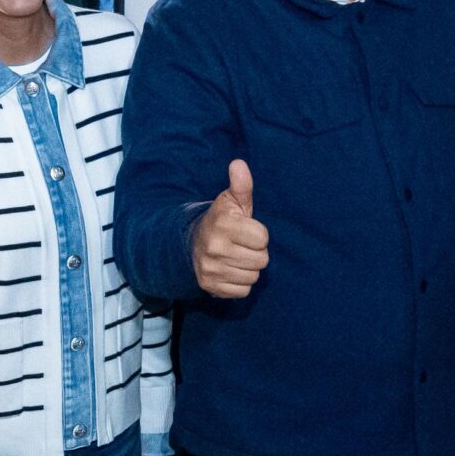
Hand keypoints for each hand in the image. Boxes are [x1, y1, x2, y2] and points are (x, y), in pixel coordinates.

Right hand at [191, 158, 270, 298]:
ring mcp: (211, 269)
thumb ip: (241, 185)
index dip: (258, 234)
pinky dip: (240, 283)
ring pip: (253, 276)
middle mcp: (215, 247)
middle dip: (256, 253)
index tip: (246, 230)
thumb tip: (239, 164)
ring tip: (237, 257)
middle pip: (261, 260)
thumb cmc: (222, 220)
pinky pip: (243, 291)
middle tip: (242, 245)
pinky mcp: (210, 286)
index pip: (262, 238)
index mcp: (223, 224)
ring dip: (249, 268)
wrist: (192, 244)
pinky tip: (231, 270)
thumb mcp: (231, 201)